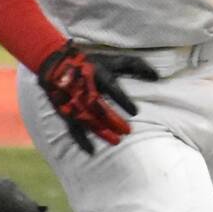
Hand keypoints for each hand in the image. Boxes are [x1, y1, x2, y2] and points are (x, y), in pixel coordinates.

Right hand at [37, 42, 156, 154]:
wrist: (55, 63)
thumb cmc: (91, 62)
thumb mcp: (113, 60)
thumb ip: (136, 66)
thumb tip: (157, 76)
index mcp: (97, 75)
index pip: (112, 88)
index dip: (123, 100)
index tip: (136, 112)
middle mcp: (85, 89)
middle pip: (100, 107)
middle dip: (113, 120)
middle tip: (127, 132)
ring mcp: (74, 101)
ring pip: (88, 119)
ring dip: (102, 132)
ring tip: (116, 143)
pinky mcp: (66, 111)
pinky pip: (73, 127)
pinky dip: (81, 140)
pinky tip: (91, 151)